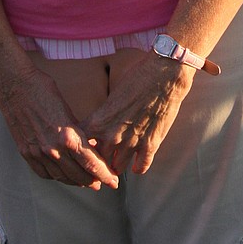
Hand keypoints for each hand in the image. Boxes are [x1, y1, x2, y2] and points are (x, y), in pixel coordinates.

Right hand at [0, 63, 118, 190]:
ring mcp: (38, 153)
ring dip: (76, 181)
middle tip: (102, 183)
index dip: (104, 174)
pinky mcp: (26, 152)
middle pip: (78, 174)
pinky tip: (63, 175)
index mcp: (68, 136)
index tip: (113, 182)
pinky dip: (56, 176)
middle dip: (93, 181)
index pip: (91, 162)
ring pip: (61, 177)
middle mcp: (53, 149)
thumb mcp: (67, 109)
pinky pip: (44, 173)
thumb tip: (87, 145)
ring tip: (86, 182)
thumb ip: (76, 130)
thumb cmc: (43, 90)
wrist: (14, 85)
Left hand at [83, 52, 194, 176]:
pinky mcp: (150, 146)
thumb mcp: (112, 97)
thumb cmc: (138, 78)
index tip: (84, 150)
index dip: (80, 149)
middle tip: (101, 161)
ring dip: (118, 164)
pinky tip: (137, 162)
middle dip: (98, 161)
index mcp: (98, 122)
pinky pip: (140, 167)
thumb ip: (103, 116)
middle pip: (96, 161)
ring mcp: (131, 143)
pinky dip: (138, 166)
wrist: (164, 76)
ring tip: (118, 162)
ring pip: (117, 167)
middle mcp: (112, 136)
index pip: (78, 146)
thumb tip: (98, 127)